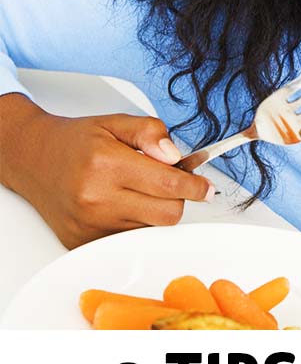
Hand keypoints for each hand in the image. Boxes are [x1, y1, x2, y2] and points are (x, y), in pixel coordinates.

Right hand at [0, 98, 214, 248]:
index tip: (206, 187)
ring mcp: (90, 225)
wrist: (32, 159)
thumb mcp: (114, 122)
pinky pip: (128, 238)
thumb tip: (175, 156)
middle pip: (167, 214)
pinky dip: (134, 222)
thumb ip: (150, 133)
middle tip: (168, 182)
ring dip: (153, 210)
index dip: (196, 187)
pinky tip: (120, 203)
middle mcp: (97, 199)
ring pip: (150, 228)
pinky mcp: (84, 241)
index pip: (169, 184)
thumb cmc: (75, 141)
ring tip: (135, 188)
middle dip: (177, 198)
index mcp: (107, 164)